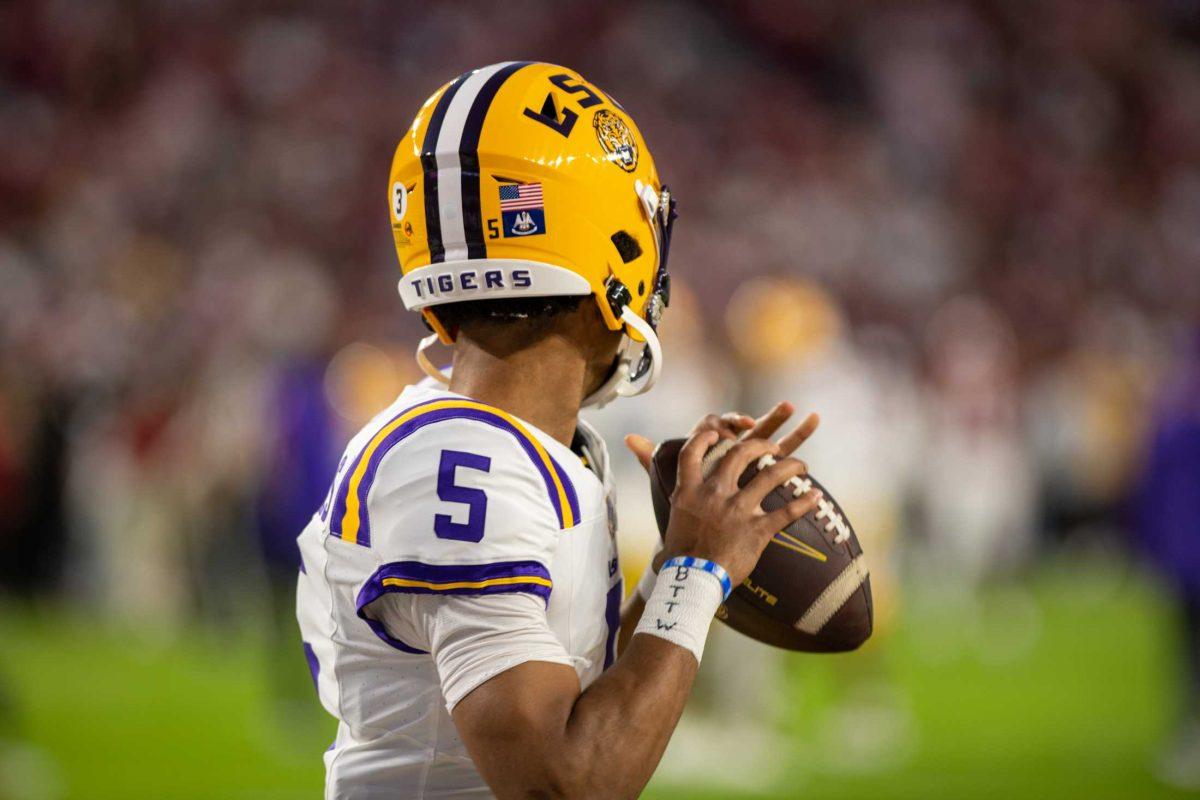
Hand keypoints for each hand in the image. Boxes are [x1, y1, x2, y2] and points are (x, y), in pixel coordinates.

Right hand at [625, 404, 821, 584]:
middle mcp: (714, 494)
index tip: (720, 432)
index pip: (694, 452)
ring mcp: (737, 510)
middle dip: (760, 444)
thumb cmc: (679, 561)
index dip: (707, 437)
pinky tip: (815, 497)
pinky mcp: (757, 530)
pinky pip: (787, 511)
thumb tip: (659, 540)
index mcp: (690, 491)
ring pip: (771, 475)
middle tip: (773, 445)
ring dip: (790, 466)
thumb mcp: (672, 525)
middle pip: (740, 454)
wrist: (692, 583)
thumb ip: (675, 513)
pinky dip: (805, 503)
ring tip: (801, 465)